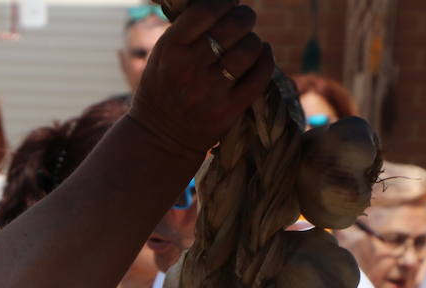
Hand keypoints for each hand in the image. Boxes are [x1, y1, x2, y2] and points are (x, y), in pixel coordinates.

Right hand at [129, 0, 272, 159]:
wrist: (160, 136)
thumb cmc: (163, 88)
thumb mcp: (163, 55)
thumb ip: (189, 30)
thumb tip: (228, 4)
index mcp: (170, 49)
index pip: (205, 11)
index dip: (224, 3)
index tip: (229, 4)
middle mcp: (190, 69)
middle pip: (232, 27)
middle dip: (244, 17)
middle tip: (244, 20)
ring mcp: (211, 91)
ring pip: (249, 49)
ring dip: (254, 41)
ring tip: (248, 44)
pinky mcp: (229, 110)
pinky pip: (260, 76)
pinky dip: (265, 60)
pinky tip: (260, 56)